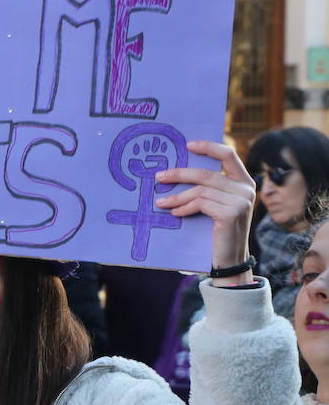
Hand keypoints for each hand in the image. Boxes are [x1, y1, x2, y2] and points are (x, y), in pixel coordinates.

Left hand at [154, 140, 255, 283]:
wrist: (229, 259)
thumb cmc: (217, 229)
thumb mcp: (215, 204)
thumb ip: (208, 188)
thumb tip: (176, 171)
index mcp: (244, 182)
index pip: (228, 155)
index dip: (208, 147)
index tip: (187, 145)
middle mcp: (246, 189)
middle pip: (206, 174)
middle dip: (179, 174)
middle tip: (158, 177)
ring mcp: (241, 201)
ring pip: (200, 190)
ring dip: (176, 196)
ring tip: (161, 202)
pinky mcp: (232, 213)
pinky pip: (200, 204)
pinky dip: (184, 207)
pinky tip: (175, 213)